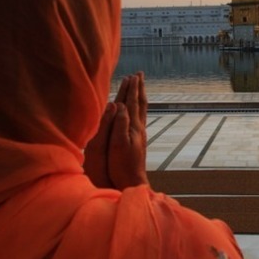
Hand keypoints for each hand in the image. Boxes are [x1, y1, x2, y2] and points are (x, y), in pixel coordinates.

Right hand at [84, 72, 148, 189]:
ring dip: (140, 97)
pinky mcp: (138, 141)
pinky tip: (138, 110)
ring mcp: (140, 134)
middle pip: (140, 104)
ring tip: (140, 87)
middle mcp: (138, 128)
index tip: (132, 76)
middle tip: (139, 75)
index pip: (132, 103)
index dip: (131, 89)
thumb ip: (118, 124)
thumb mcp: (117, 144)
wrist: (132, 183)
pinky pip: (140, 118)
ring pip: (142, 110)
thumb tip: (120, 105)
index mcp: (132, 127)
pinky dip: (139, 108)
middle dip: (138, 89)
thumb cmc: (121, 166)